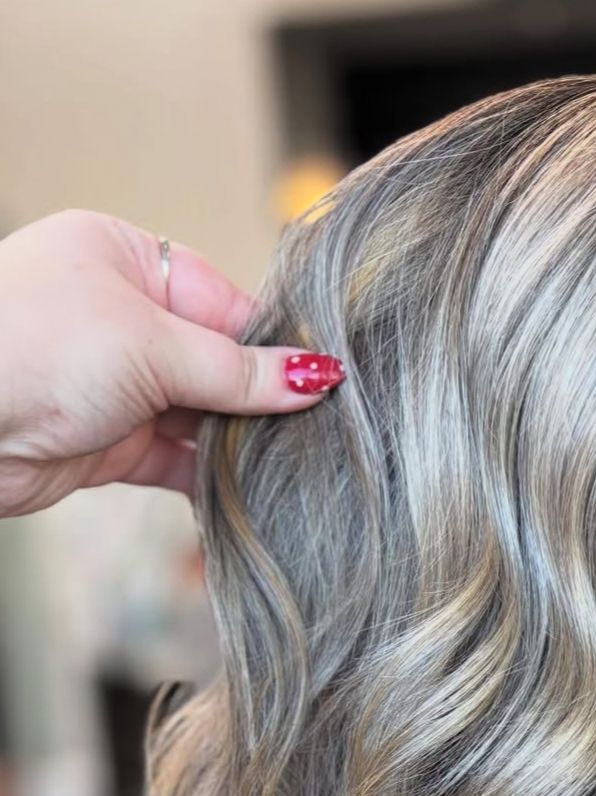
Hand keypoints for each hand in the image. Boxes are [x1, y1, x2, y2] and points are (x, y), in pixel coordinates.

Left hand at [0, 209, 343, 517]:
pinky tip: (248, 491)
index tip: (322, 383)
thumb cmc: (28, 347)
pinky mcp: (107, 443)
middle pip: (217, 363)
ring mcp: (114, 384)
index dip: (272, 346)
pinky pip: (176, 461)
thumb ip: (237, 370)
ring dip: (238, 444)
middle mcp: (121, 317)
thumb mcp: (149, 345)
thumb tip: (315, 376)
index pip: (225, 303)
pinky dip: (209, 478)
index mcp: (126, 259)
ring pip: (200, 416)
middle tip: (317, 431)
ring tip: (291, 465)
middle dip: (260, 400)